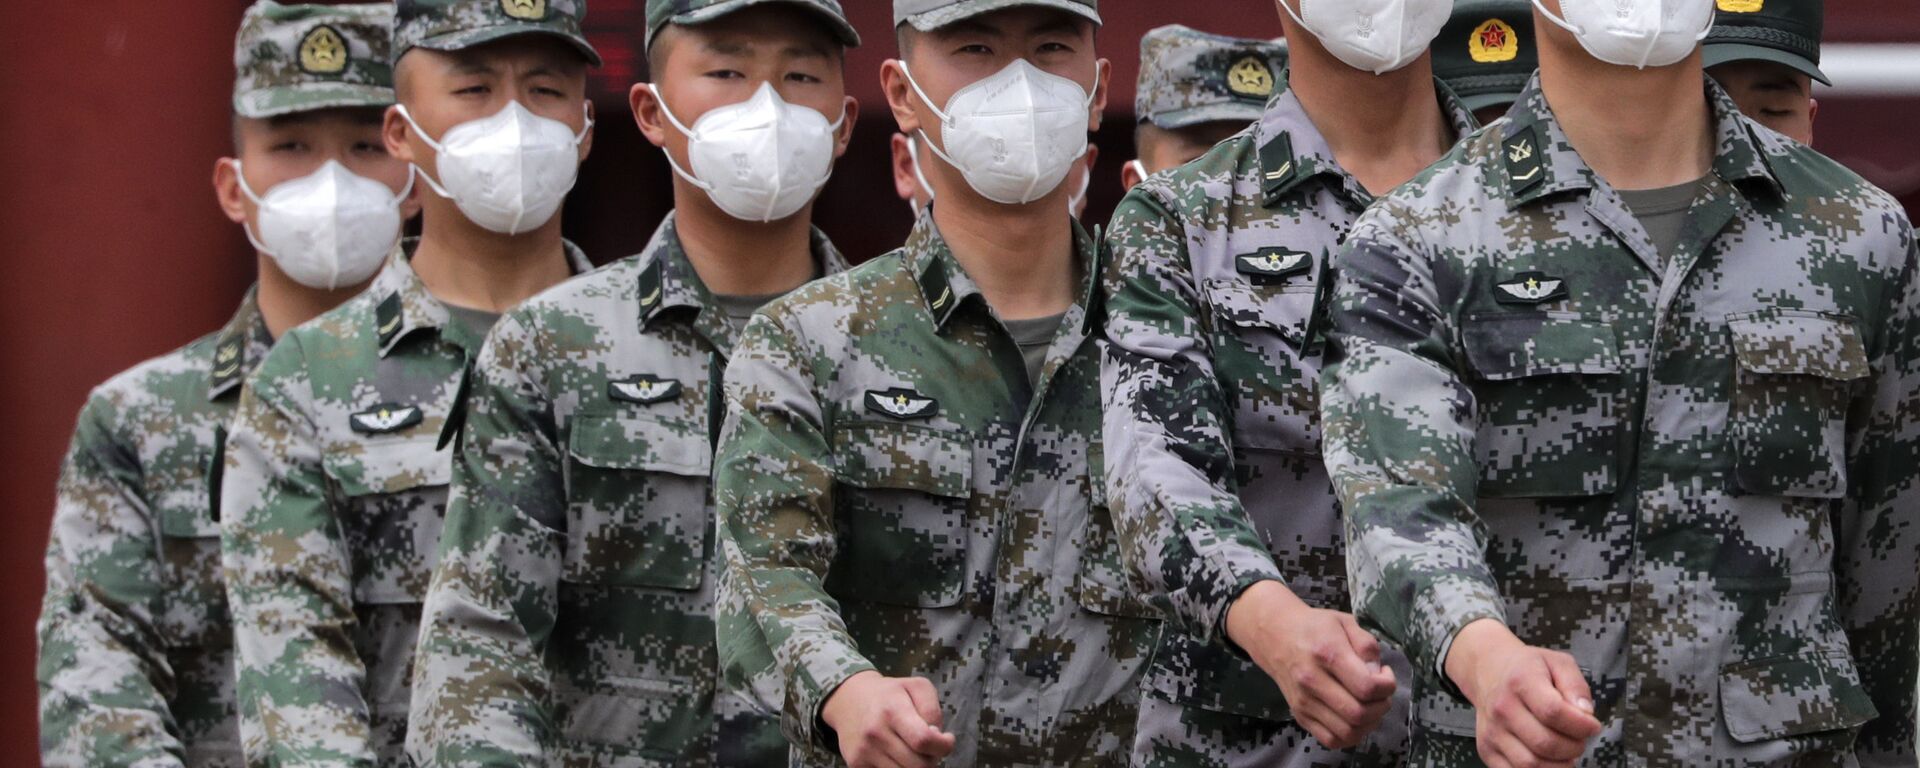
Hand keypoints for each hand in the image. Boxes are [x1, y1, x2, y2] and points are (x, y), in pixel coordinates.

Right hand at [821, 671, 956, 767]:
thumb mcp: (917, 687)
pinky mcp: (856, 764)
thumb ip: (932, 710)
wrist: (848, 700)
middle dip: (932, 759)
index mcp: (892, 710)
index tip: (946, 740)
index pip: (924, 740)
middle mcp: (875, 732)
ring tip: (914, 751)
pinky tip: (898, 756)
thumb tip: (935, 736)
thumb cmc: (890, 694)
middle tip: (929, 748)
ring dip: (916, 767)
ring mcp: (864, 751)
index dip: (943, 746)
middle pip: (919, 765)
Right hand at [1226, 580, 1397, 748]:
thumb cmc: (1314, 627)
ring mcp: (1303, 701)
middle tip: (1381, 693)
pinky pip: (1331, 740)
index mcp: (1326, 653)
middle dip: (1381, 706)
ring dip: (1369, 724)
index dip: (1387, 686)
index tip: (1385, 674)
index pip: (1367, 687)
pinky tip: (1354, 718)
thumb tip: (1377, 674)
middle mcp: (1312, 681)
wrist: (1274, 635)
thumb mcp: (1345, 621)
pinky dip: (1350, 735)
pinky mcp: (1299, 715)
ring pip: (1347, 732)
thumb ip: (1367, 645)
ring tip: (1370, 706)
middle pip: (1359, 714)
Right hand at [1445, 619, 1602, 767]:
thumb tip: (1586, 714)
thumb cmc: (1528, 669)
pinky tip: (1549, 759)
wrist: (1488, 671)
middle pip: (1545, 743)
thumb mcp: (1557, 662)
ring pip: (1531, 764)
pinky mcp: (1486, 750)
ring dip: (1559, 764)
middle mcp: (1502, 708)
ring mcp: (1492, 732)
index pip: (1554, 712)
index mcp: (1520, 681)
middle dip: (1574, 747)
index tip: (1593, 725)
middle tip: (1580, 739)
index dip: (1581, 725)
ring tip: (1566, 751)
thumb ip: (1576, 685)